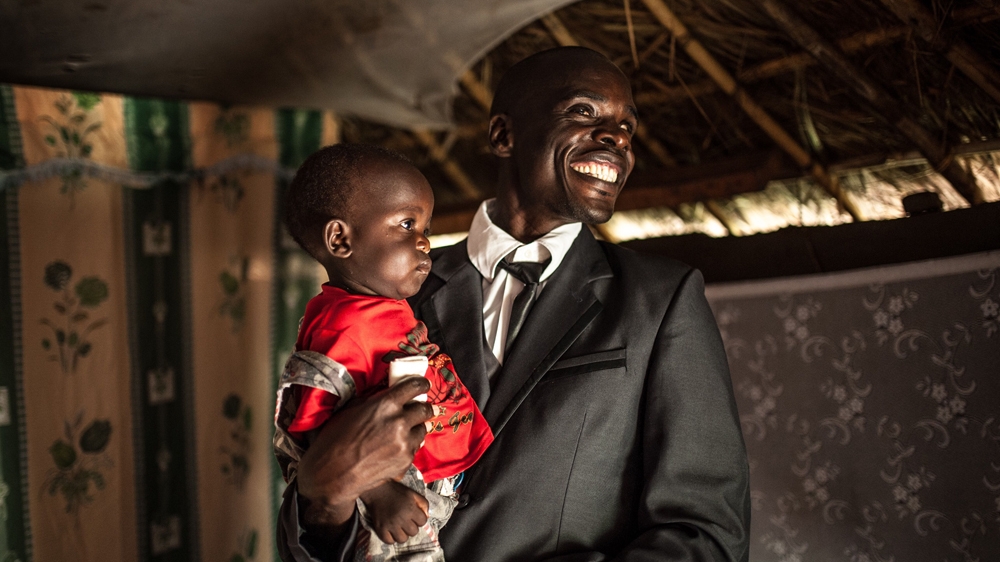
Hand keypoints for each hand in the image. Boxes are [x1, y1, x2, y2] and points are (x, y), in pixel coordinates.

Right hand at [296, 377, 432, 529]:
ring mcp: (404, 443)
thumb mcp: (352, 409)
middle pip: (424, 409)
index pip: (415, 386)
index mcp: (386, 404)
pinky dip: (409, 445)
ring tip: (405, 430)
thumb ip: (376, 400)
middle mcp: (399, 422)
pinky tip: (396, 447)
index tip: (424, 385)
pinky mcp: (405, 461)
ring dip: (416, 428)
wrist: (332, 473)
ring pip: (422, 430)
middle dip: (424, 408)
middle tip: (423, 409)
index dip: (422, 384)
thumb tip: (391, 393)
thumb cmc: (336, 439)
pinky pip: (415, 448)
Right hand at [359, 480, 429, 543]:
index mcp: (410, 509)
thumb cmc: (396, 491)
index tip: (414, 516)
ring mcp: (390, 525)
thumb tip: (427, 516)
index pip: (423, 522)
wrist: (377, 490)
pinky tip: (391, 531)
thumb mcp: (413, 494)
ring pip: (402, 539)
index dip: (420, 519)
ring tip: (399, 528)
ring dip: (402, 534)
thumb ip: (423, 504)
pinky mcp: (380, 529)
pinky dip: (391, 538)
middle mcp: (401, 518)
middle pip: (413, 532)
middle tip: (406, 521)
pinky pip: (389, 541)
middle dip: (412, 527)